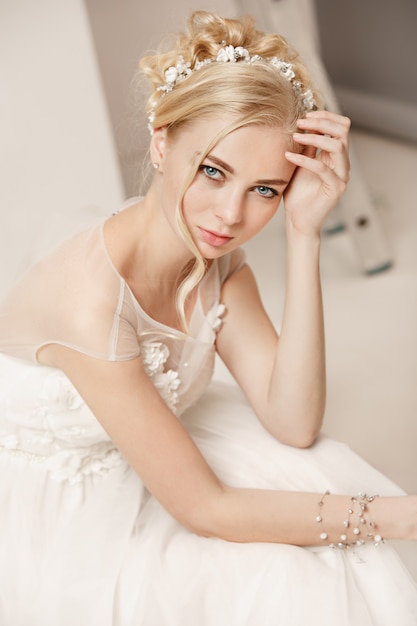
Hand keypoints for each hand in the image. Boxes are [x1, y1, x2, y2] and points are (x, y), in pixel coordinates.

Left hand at [283, 111, 350, 236]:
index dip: (325, 116)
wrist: (298, 221)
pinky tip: (289, 155)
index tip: (305, 115)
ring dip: (315, 137)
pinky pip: (322, 167)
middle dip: (322, 122)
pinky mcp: (335, 188)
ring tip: (296, 136)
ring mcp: (341, 176)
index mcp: (335, 156)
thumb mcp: (299, 165)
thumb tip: (304, 125)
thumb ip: (306, 147)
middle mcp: (342, 164)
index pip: (340, 127)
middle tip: (301, 122)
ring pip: (338, 145)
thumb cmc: (297, 195)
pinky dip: (304, 159)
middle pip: (343, 131)